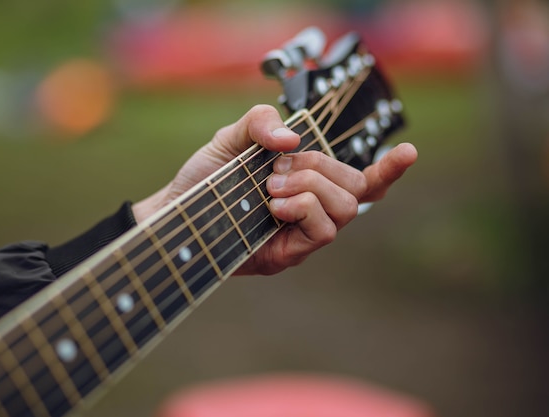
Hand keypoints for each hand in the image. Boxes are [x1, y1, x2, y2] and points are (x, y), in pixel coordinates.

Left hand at [133, 105, 416, 275]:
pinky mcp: (291, 254)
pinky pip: (323, 230)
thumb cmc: (206, 177)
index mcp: (307, 182)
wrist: (176, 211)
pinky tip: (273, 205)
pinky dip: (303, 208)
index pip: (360, 181)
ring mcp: (303, 234)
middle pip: (356, 189)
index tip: (409, 151)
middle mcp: (312, 210)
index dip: (389, 170)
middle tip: (278, 169)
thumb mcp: (230, 138)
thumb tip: (293, 138)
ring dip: (311, 188)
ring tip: (271, 188)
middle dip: (322, 169)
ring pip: (345, 209)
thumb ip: (260, 123)